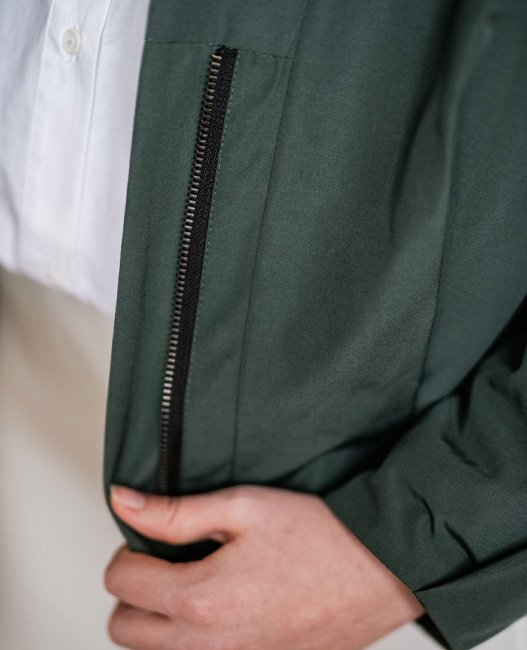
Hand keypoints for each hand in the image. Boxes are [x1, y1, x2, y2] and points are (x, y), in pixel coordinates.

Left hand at [105, 484, 423, 648]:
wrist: (383, 570)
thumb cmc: (321, 535)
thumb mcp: (245, 506)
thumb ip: (176, 511)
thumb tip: (124, 502)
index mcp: (203, 599)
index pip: (121, 583)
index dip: (128, 550)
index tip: (151, 537)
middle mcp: (211, 646)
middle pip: (125, 629)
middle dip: (134, 591)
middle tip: (167, 561)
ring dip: (158, 620)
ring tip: (193, 582)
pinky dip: (191, 639)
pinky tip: (222, 607)